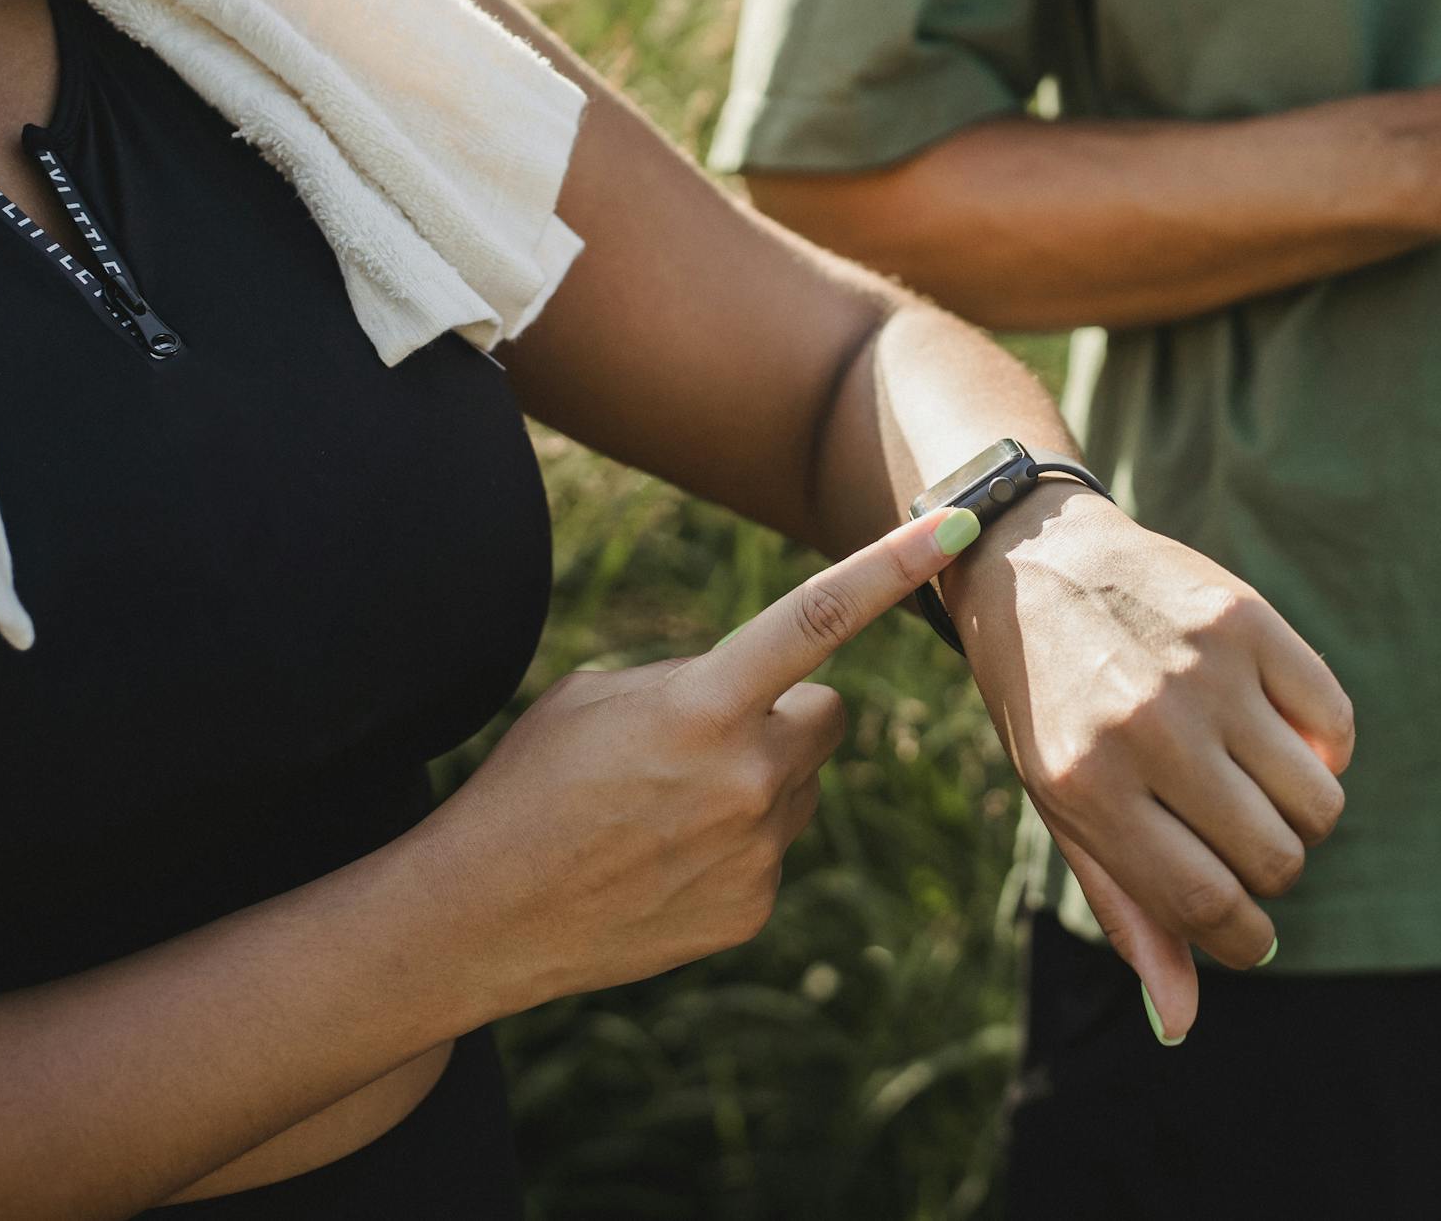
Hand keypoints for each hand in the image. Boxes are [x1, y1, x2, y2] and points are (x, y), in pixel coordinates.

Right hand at [412, 507, 978, 1018]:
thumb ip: (695, 678)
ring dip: (754, 783)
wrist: (478, 917)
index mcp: (704, 702)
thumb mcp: (597, 696)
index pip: (819, 616)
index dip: (895, 566)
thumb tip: (766, 692)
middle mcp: (747, 775)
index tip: (962, 523)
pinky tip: (662, 863)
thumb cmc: (530, 784)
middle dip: (785, 713)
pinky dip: (732, 848)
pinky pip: (773, 849)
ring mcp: (757, 849)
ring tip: (660, 811)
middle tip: (702, 739)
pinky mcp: (754, 906)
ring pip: (799, 784)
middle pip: (828, 713)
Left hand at [947, 488, 1355, 1042]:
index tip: (1250, 931)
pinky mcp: (1247, 620)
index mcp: (1092, 789)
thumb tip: (1181, 1024)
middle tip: (1241, 841)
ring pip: (1317, 798)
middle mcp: (1148, 729)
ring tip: (1260, 787)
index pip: (1210, 906)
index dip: (1246, 939)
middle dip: (1273, 872)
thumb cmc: (1050, 708)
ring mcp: (1201, 671)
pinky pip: (1335, 721)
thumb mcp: (1065, 809)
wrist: (1038, 567)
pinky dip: (1325, 745)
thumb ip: (1129, 910)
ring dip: (1304, 813)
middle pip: (1275, 857)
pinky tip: (1282, 732)